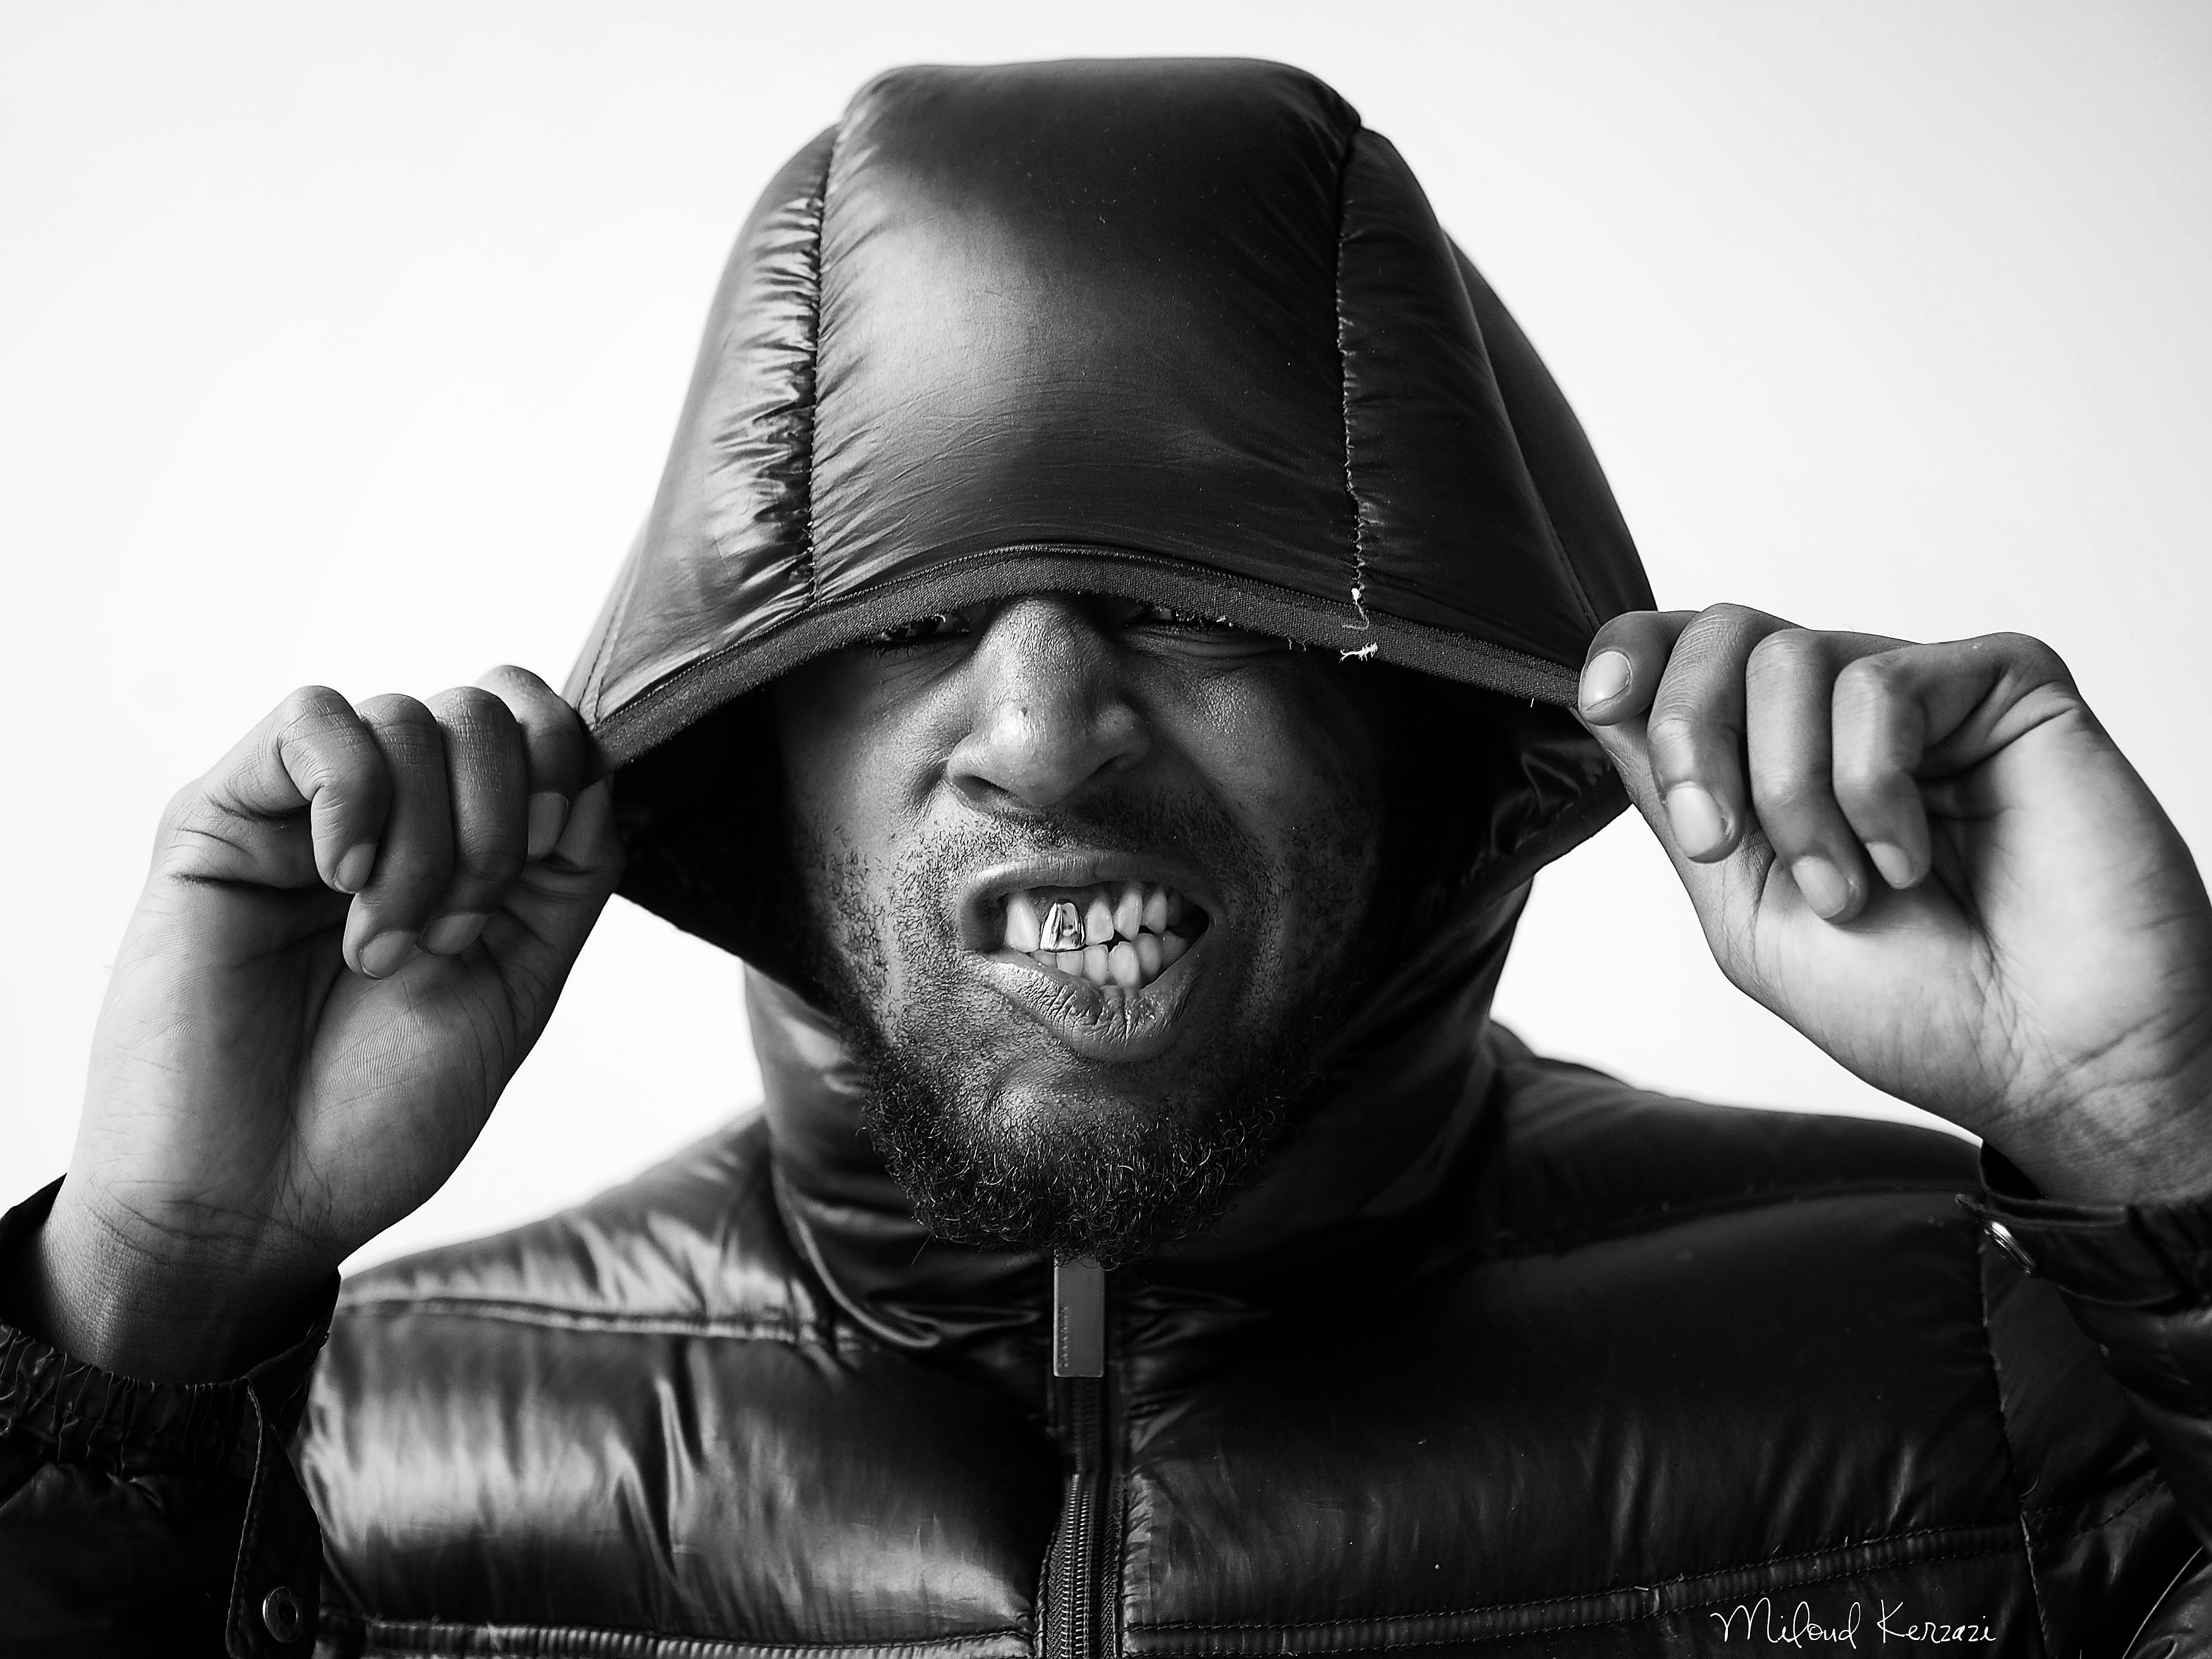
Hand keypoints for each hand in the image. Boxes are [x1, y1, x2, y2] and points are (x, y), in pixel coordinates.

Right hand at [15, 670, 622, 1378]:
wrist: (253, 1201)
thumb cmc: (379, 1111)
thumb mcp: (520, 981)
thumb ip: (568, 871)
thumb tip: (593, 763)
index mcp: (468, 847)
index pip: (540, 723)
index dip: (566, 768)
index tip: (540, 870)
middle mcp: (392, 814)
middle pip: (484, 709)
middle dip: (498, 823)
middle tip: (451, 936)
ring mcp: (305, 810)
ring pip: (406, 716)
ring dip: (426, 842)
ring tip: (382, 946)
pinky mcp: (220, 816)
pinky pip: (311, 719)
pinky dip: (356, 793)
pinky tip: (342, 879)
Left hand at [1577, 607, 2211, 1202]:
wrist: (2048, 1059)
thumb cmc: (1917, 1005)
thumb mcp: (1745, 911)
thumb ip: (1676, 802)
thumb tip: (1603, 698)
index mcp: (1778, 760)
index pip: (1683, 653)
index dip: (1632, 657)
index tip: (1601, 701)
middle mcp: (1847, 715)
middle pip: (1721, 633)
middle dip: (1692, 737)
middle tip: (1722, 842)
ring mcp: (1927, 694)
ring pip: (1791, 659)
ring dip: (1794, 796)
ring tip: (1852, 887)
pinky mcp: (2005, 683)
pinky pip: (1882, 683)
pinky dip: (1873, 788)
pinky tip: (1914, 855)